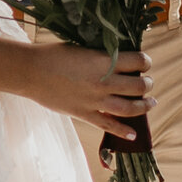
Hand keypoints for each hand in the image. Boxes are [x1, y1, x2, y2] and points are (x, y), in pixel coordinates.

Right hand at [19, 39, 153, 140]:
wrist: (31, 72)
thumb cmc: (53, 54)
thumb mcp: (82, 47)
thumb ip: (101, 55)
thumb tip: (117, 58)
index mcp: (104, 61)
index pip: (138, 61)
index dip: (145, 62)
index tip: (145, 63)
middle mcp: (104, 82)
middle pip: (139, 86)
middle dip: (147, 84)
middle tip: (148, 83)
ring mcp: (96, 101)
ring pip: (130, 108)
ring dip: (144, 106)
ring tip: (150, 103)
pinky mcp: (85, 114)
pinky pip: (109, 125)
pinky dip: (123, 131)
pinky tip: (133, 135)